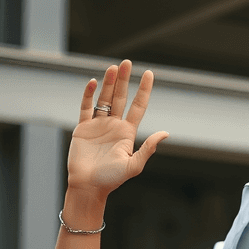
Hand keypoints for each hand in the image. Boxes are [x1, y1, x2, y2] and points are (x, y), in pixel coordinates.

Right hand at [66, 60, 167, 197]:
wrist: (88, 186)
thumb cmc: (112, 179)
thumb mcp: (134, 165)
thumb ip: (148, 148)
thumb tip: (166, 133)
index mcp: (128, 132)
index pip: (138, 106)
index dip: (144, 90)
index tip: (149, 73)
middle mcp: (114, 125)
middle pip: (120, 97)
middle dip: (124, 80)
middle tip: (127, 62)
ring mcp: (98, 125)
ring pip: (103, 99)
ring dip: (108, 83)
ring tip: (113, 67)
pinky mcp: (82, 128)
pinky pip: (85, 107)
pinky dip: (89, 95)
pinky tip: (93, 82)